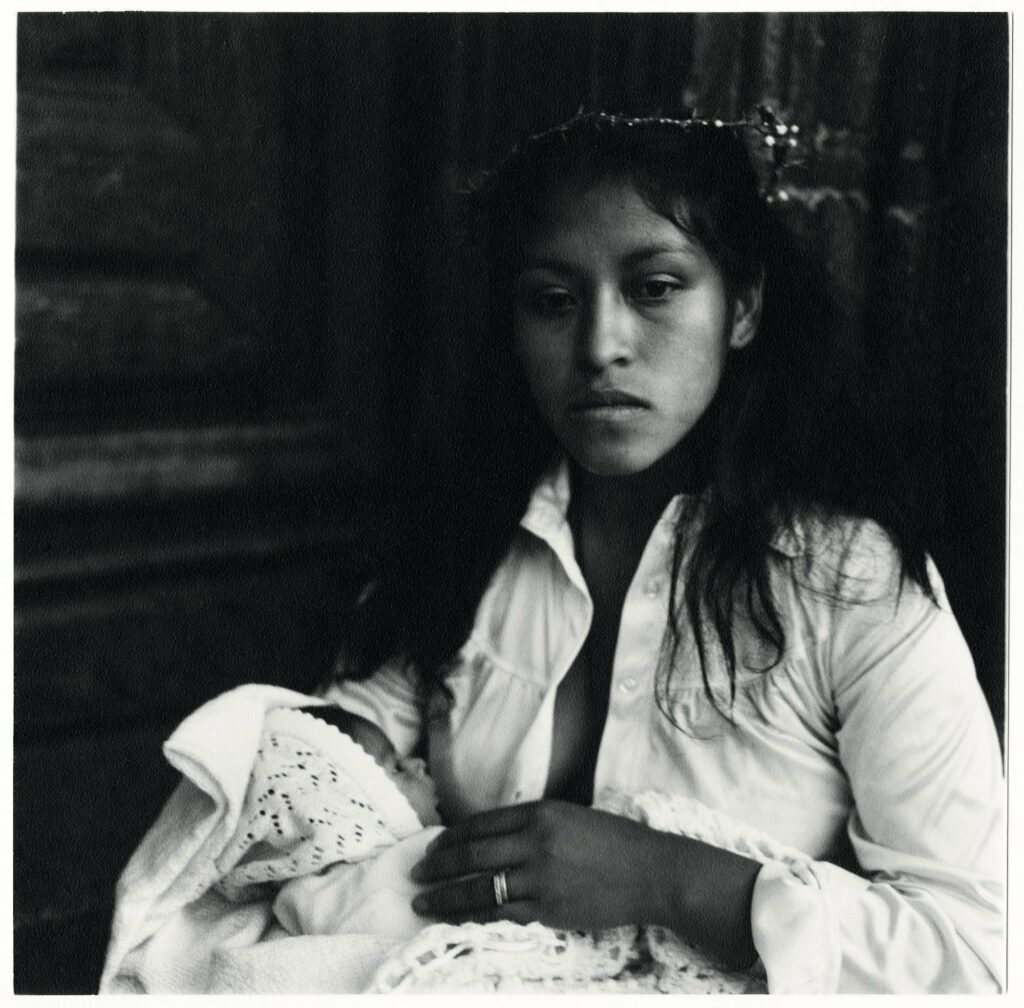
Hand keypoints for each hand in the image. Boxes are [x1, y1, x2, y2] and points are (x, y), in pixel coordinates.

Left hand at [408, 799, 675, 930]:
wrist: (652, 872)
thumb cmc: (615, 842)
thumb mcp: (571, 816)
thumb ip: (534, 824)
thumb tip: (491, 837)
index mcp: (541, 813)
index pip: (482, 823)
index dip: (452, 837)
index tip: (433, 847)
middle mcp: (536, 842)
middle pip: (473, 855)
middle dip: (438, 866)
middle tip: (415, 874)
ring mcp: (541, 878)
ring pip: (480, 889)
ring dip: (446, 897)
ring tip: (422, 902)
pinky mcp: (549, 910)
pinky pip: (501, 915)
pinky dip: (474, 918)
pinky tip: (457, 920)